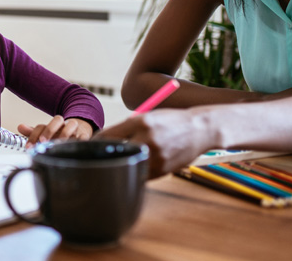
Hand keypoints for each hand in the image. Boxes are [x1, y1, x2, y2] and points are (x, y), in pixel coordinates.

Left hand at [18, 116, 93, 148]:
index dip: (33, 135)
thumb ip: (34, 132)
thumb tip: (20, 127)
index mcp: (52, 124)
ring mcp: (75, 128)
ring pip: (71, 125)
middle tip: (43, 142)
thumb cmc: (62, 133)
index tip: (29, 147)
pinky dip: (80, 140)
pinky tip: (74, 148)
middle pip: (56, 120)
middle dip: (49, 130)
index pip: (41, 126)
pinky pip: (84, 136)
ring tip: (58, 145)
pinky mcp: (85, 135)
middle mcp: (63, 124)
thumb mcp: (47, 133)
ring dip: (64, 133)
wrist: (82, 128)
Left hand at [94, 109, 213, 178]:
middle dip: (108, 155)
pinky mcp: (163, 170)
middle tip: (100, 157)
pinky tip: (139, 165)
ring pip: (128, 165)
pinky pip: (141, 174)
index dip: (97, 142)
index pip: (109, 135)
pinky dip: (137, 170)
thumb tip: (104, 142)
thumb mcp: (147, 117)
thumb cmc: (170, 121)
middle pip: (116, 152)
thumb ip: (127, 128)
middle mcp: (147, 138)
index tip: (91, 146)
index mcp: (140, 122)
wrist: (200, 129)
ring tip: (121, 160)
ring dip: (123, 164)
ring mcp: (156, 156)